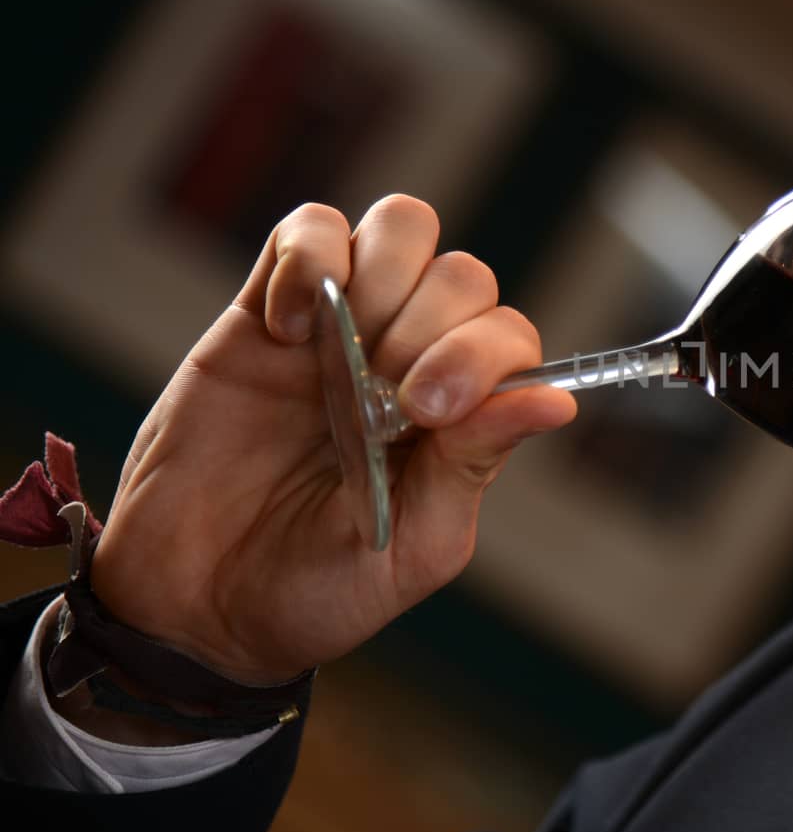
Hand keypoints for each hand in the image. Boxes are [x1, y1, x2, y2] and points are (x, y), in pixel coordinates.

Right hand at [89, 196, 576, 684]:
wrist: (195, 604)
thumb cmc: (316, 586)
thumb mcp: (414, 546)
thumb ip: (474, 464)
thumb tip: (558, 402)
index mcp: (459, 416)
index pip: (509, 336)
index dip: (482, 355)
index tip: (429, 410)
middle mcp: (410, 359)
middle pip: (464, 275)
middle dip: (431, 327)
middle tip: (377, 400)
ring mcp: (343, 326)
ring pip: (403, 227)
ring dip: (384, 278)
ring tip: (337, 353)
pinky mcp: (267, 308)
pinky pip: (310, 229)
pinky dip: (310, 259)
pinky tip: (289, 330)